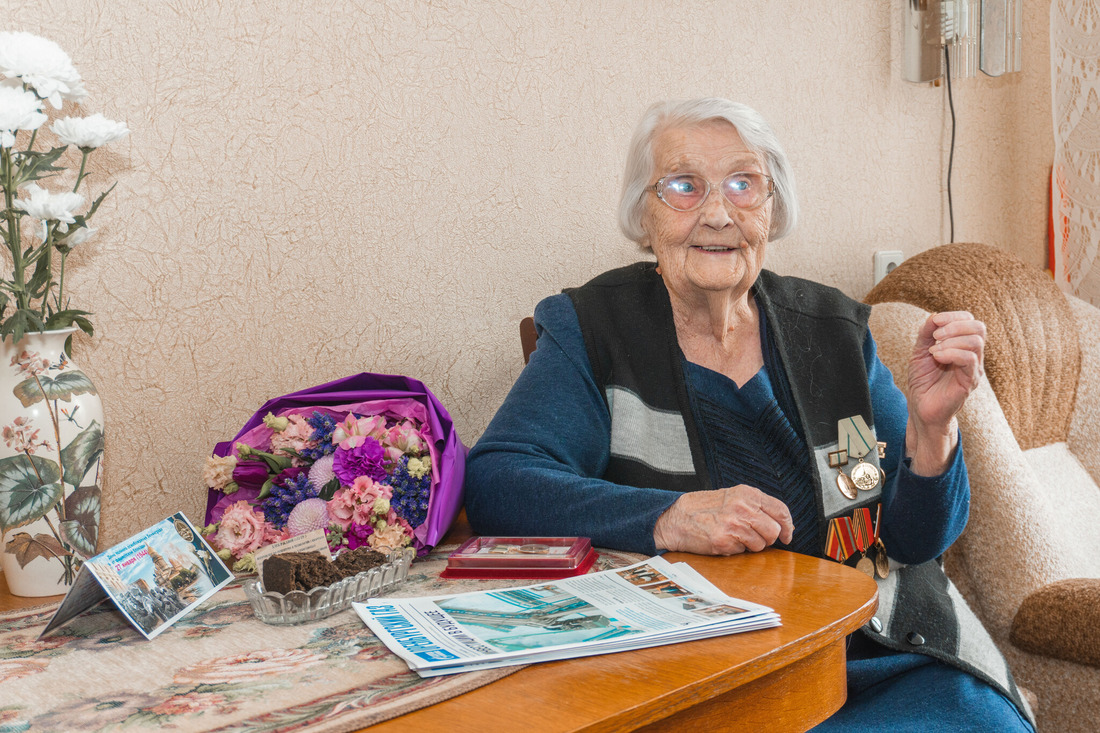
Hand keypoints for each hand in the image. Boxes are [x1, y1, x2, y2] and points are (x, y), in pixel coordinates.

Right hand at [653, 485, 793, 554]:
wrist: (675, 517)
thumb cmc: (703, 508)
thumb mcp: (732, 497)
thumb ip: (755, 506)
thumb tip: (780, 524)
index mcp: (747, 494)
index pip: (780, 510)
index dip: (787, 526)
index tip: (787, 535)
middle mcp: (743, 507)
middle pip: (774, 530)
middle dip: (768, 539)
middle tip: (755, 538)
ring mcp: (734, 524)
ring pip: (760, 544)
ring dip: (751, 545)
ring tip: (734, 537)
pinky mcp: (725, 541)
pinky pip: (743, 552)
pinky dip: (736, 550)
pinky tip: (723, 541)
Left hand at [906, 311, 985, 473]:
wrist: (921, 407)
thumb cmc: (923, 380)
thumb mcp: (920, 351)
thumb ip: (926, 333)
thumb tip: (935, 316)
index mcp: (962, 346)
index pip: (970, 321)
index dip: (954, 316)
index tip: (935, 322)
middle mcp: (973, 355)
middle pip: (979, 328)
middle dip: (955, 325)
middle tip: (935, 336)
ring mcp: (974, 369)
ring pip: (976, 342)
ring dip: (952, 340)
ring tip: (933, 351)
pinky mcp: (970, 381)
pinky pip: (970, 360)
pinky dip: (952, 353)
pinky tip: (937, 357)